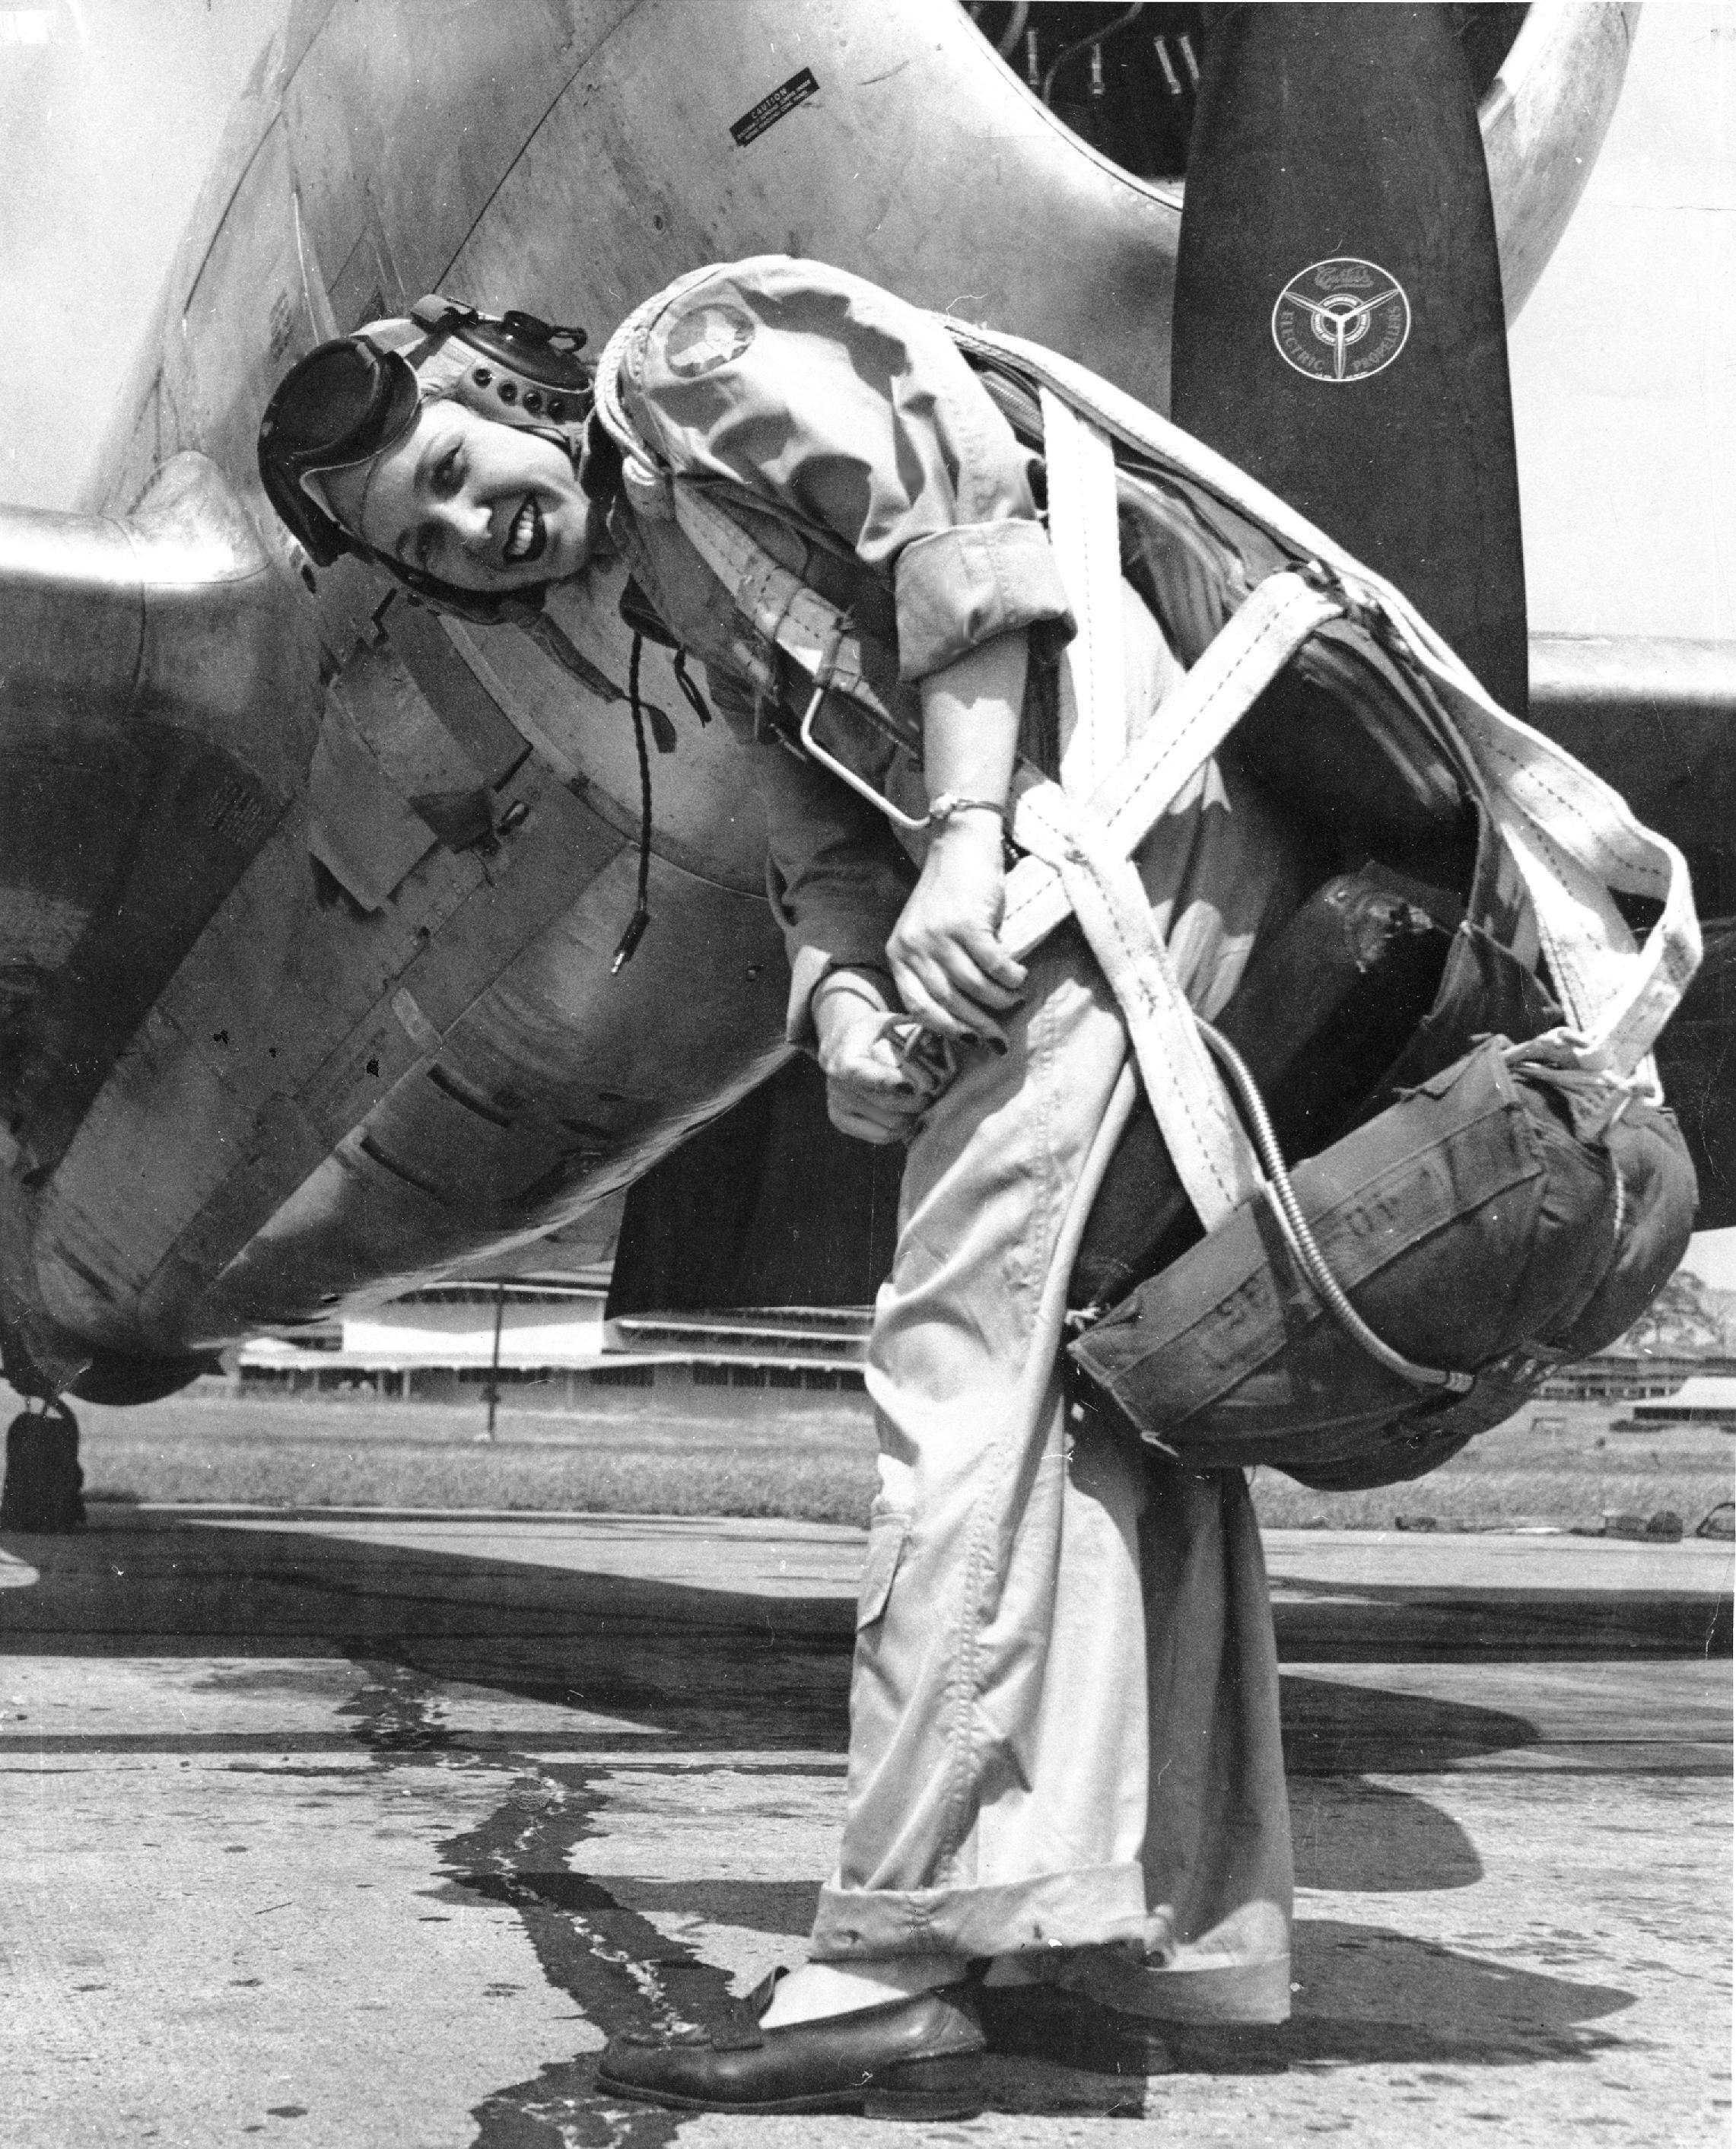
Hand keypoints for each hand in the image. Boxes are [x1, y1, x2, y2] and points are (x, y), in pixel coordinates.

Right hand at [813, 975, 934, 1144]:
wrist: (842, 1044)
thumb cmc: (873, 1033)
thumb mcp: (889, 1023)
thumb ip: (913, 1032)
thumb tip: (940, 1043)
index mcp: (844, 1058)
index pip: (868, 1077)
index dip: (893, 1082)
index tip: (918, 1083)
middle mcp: (836, 1085)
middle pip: (888, 1104)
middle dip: (918, 1099)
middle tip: (933, 1091)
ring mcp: (837, 1105)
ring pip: (891, 1123)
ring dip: (912, 1114)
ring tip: (920, 1100)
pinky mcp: (841, 1121)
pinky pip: (882, 1135)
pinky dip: (901, 1128)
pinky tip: (907, 1112)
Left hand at [886, 814, 1027, 1046]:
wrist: (961, 845)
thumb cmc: (949, 894)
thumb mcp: (927, 932)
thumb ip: (934, 967)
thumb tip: (964, 1016)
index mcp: (899, 953)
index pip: (918, 1006)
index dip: (946, 1029)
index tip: (970, 1040)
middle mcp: (913, 946)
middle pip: (948, 1002)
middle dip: (978, 1024)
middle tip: (999, 1037)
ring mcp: (938, 935)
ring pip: (973, 987)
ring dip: (999, 1000)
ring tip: (1015, 1000)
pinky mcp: (967, 923)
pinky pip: (993, 965)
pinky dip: (1010, 977)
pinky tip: (1019, 978)